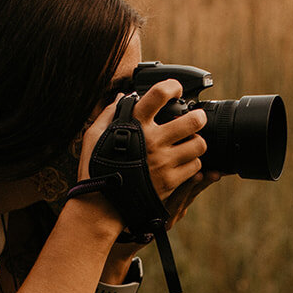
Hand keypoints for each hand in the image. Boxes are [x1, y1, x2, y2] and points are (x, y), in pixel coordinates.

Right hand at [77, 79, 207, 202]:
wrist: (100, 206)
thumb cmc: (96, 169)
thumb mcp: (94, 136)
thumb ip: (109, 113)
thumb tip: (122, 96)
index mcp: (134, 125)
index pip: (159, 94)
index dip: (172, 86)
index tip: (175, 90)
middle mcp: (152, 141)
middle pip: (194, 121)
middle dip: (198, 118)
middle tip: (195, 120)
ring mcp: (163, 162)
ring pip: (199, 145)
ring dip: (195, 143)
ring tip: (187, 145)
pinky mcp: (170, 181)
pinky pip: (194, 167)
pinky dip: (191, 164)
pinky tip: (181, 163)